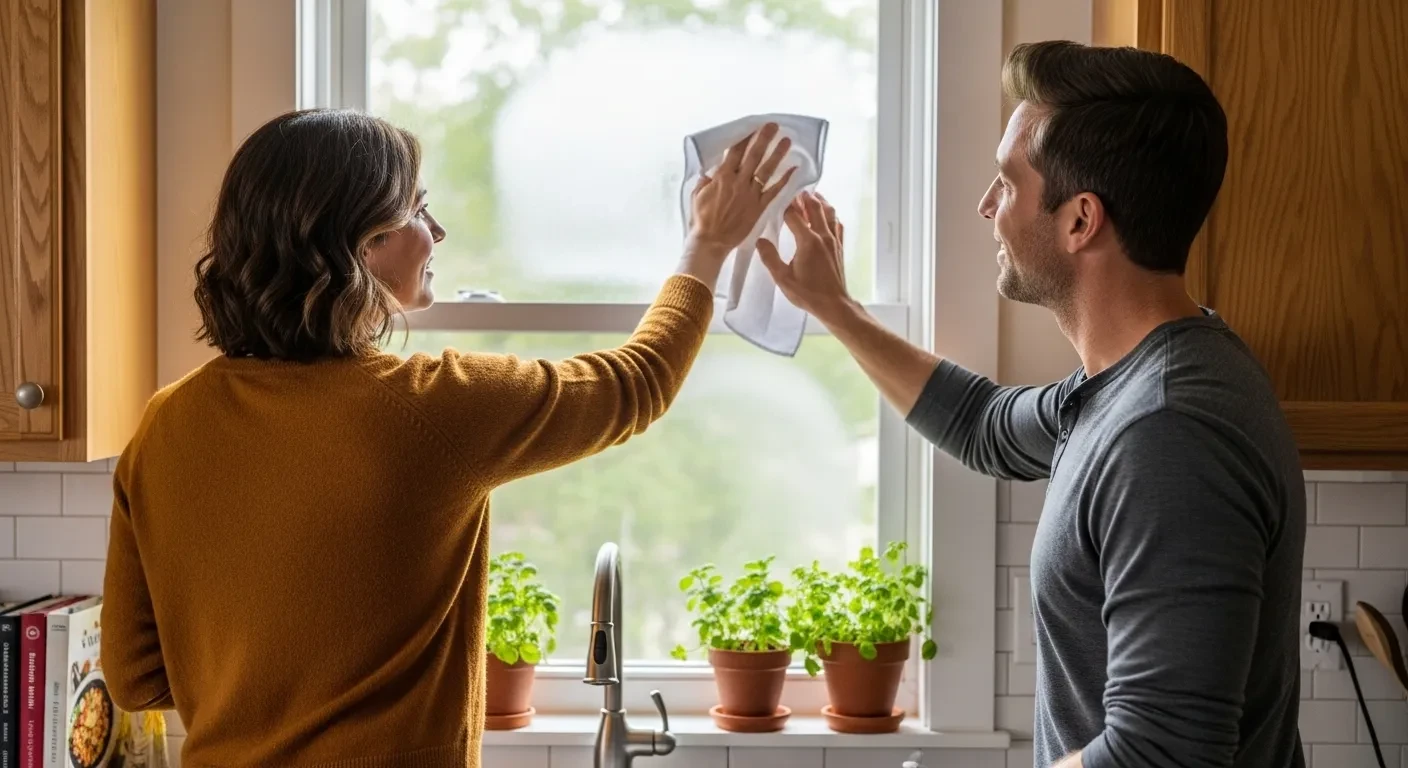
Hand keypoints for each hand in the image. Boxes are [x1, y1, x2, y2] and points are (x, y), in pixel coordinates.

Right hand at [688, 122, 797, 254]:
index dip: (745, 138)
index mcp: (723, 177)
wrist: (711, 241)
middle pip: (754, 156)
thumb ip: (705, 181)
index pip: (736, 152)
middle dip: (764, 139)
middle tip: (774, 126)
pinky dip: (784, 180)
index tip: (753, 126)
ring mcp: (751, 195)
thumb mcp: (697, 195)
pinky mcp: (759, 207)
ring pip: (767, 170)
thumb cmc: (701, 220)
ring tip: (786, 141)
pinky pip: (774, 191)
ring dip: (777, 154)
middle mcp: (739, 182)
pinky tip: (794, 169)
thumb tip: (709, 172)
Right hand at [757, 192, 851, 321]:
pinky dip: (830, 215)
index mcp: (808, 241)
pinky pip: (836, 224)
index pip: (794, 215)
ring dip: (819, 202)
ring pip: (829, 212)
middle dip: (804, 197)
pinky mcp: (839, 246)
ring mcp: (834, 240)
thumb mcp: (783, 278)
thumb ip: (770, 258)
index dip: (785, 206)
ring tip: (809, 197)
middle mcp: (823, 236)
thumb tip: (760, 240)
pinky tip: (825, 216)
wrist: (834, 304)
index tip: (778, 199)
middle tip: (794, 190)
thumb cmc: (807, 293)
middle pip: (814, 207)